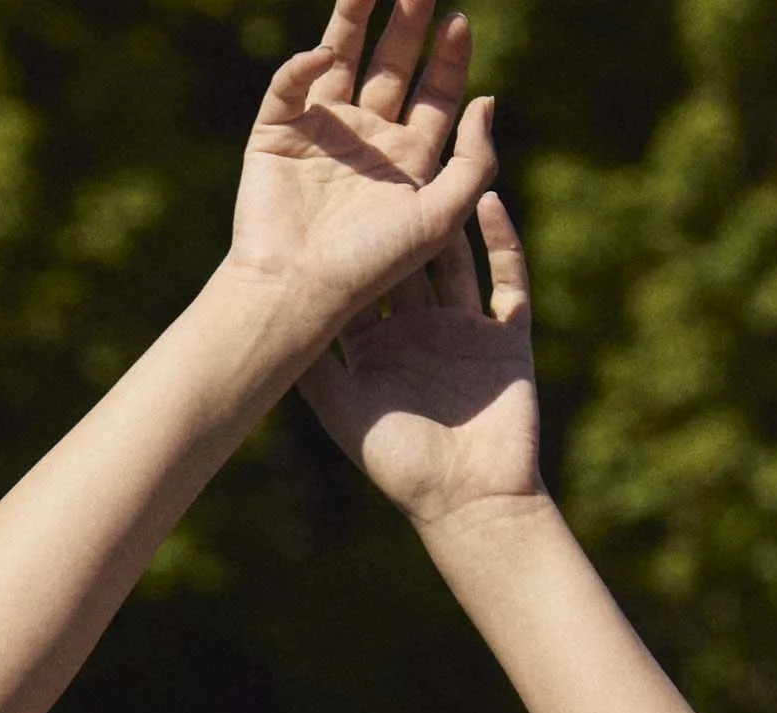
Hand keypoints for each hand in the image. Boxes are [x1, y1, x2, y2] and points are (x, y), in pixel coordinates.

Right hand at [227, 0, 500, 342]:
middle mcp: (367, 142)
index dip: (448, 57)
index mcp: (408, 162)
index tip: (457, 22)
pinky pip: (291, 85)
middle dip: (407, 23)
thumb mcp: (441, 218)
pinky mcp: (276, 133)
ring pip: (341, 58)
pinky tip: (322, 53)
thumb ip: (475, 162)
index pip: (435, 94)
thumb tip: (488, 100)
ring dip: (354, 17)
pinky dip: (303, 66)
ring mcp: (321, 133)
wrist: (297, 292)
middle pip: (392, 65)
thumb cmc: (370, 266)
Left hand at [298, 186, 540, 526]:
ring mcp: (465, 329)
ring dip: (450, 205)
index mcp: (380, 343)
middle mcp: (421, 328)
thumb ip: (312, 364)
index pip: (363, 274)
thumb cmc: (401, 466)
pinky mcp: (506, 337)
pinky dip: (500, 238)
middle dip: (400, 204)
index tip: (329, 180)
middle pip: (409, 252)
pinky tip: (485, 196)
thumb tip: (270, 321)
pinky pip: (506, 276)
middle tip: (385, 145)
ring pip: (458, 253)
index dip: (348, 230)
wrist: (470, 504)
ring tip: (435, 152)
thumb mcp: (343, 411)